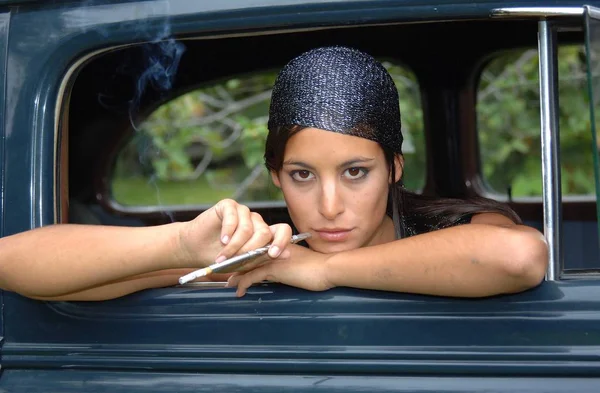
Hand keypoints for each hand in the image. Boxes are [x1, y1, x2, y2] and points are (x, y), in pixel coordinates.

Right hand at [176, 199, 291, 266]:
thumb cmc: (220, 258)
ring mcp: (243, 212)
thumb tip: (288, 254)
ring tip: (222, 257)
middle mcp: (256, 221)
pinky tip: (222, 240)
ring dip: (235, 246)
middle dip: (250, 251)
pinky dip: (228, 232)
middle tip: (236, 261)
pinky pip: (233, 218)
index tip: (273, 254)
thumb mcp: (243, 263)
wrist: (195, 249)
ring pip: (248, 229)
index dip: (282, 241)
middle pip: (264, 232)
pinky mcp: (229, 205)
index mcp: (263, 234)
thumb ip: (263, 258)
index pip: (282, 231)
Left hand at [226, 244, 334, 295]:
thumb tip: (268, 274)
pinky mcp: (273, 267)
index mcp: (276, 241)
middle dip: (232, 263)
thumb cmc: (315, 267)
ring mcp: (271, 255)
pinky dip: (242, 284)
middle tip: (221, 272)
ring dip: (233, 274)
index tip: (232, 263)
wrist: (327, 268)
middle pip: (246, 252)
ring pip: (245, 263)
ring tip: (226, 283)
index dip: (241, 254)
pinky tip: (238, 291)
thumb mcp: (294, 263)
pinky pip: (251, 275)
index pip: (254, 245)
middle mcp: (271, 245)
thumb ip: (280, 264)